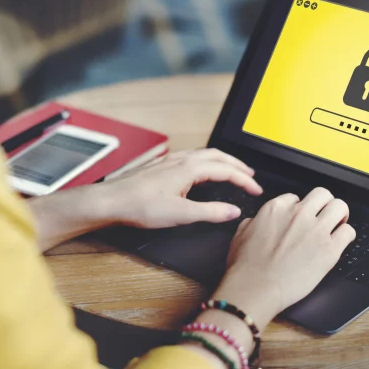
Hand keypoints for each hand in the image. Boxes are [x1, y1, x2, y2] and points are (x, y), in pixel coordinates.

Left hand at [102, 149, 262, 228]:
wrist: (112, 201)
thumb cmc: (140, 206)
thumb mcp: (181, 214)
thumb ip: (210, 212)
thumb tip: (233, 211)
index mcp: (190, 168)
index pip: (226, 170)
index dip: (244, 180)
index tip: (256, 190)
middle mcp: (181, 159)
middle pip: (218, 156)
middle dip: (237, 165)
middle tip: (251, 176)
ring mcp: (170, 160)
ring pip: (204, 154)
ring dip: (222, 161)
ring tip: (232, 170)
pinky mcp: (162, 165)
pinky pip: (192, 156)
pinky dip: (207, 161)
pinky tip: (201, 170)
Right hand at [211, 188, 355, 331]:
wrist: (255, 288)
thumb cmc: (246, 267)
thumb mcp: (241, 234)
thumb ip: (253, 221)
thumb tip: (257, 221)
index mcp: (277, 208)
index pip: (296, 198)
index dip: (300, 209)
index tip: (301, 219)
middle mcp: (298, 214)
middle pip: (323, 195)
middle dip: (324, 205)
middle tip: (324, 216)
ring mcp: (316, 230)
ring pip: (340, 207)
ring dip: (340, 215)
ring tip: (337, 225)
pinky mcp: (330, 249)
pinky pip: (349, 232)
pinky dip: (347, 235)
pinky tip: (341, 242)